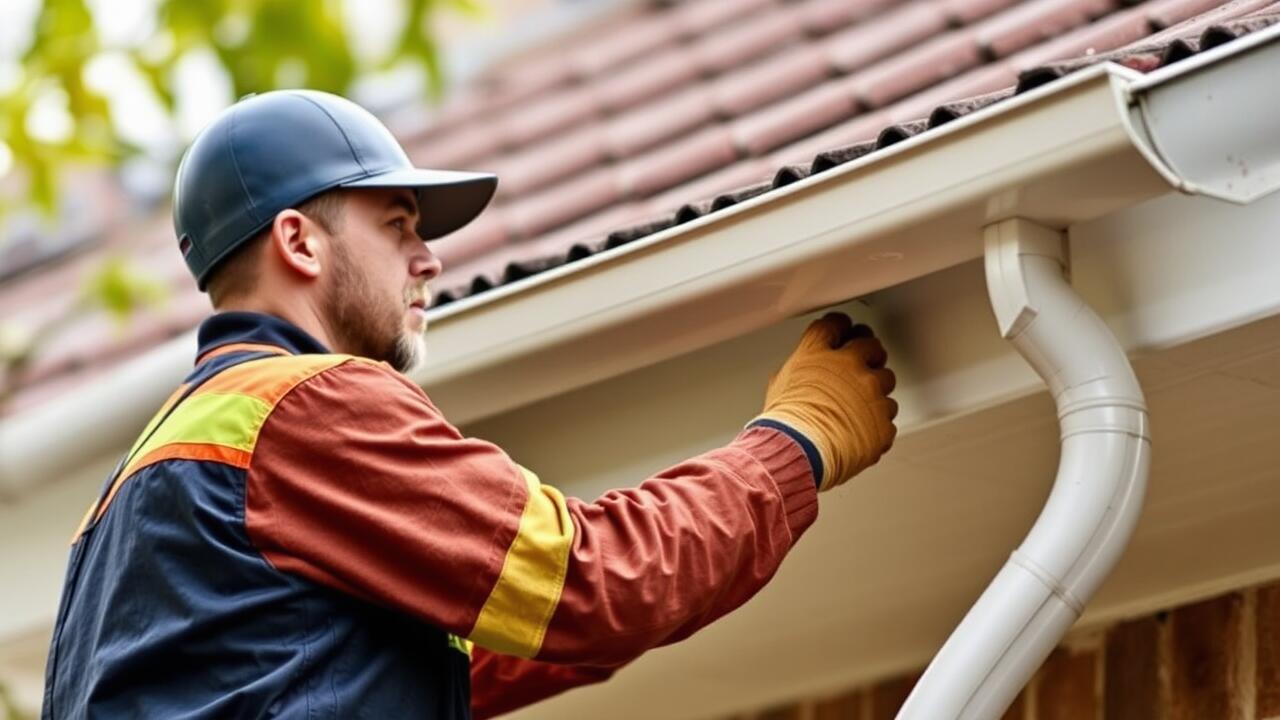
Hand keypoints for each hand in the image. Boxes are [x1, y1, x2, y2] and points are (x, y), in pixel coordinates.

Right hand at [751, 312, 897, 490]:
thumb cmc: (784, 426)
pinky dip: (877, 422)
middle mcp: (849, 366)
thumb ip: (800, 371)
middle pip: (871, 344)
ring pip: (886, 380)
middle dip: (869, 352)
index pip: (836, 324)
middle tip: (864, 363)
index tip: (844, 331)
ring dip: (875, 390)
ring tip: (859, 407)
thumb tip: (802, 374)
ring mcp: (870, 392)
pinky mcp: (882, 421)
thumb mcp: (780, 386)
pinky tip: (861, 430)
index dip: (841, 327)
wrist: (798, 454)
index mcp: (818, 354)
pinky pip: (887, 417)